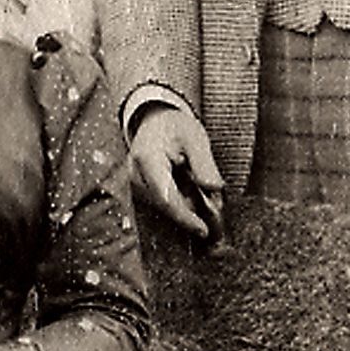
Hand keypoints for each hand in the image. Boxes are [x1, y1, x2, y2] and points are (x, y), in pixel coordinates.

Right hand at [127, 99, 224, 240]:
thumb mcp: (195, 138)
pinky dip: (179, 204)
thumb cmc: (174, 127)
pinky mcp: (139, 188)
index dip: (184, 217)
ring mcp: (135, 182)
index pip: (165, 197)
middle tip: (213, 223)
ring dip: (185, 210)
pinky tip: (193, 199)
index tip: (203, 230)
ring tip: (204, 202)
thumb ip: (204, 164)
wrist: (154, 120)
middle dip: (189, 216)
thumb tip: (213, 189)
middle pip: (163, 206)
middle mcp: (135, 174)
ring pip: (162, 207)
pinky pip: (160, 202)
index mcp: (147, 158)